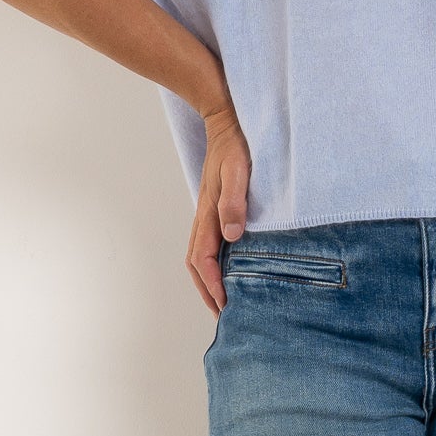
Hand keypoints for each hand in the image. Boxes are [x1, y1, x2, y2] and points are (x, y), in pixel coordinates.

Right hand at [186, 105, 251, 315]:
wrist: (226, 121)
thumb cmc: (235, 145)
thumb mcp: (238, 171)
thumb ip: (235, 202)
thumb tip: (233, 235)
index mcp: (208, 214)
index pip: (205, 259)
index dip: (213, 285)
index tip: (224, 306)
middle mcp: (204, 218)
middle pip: (197, 263)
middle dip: (206, 291)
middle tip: (221, 314)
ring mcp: (207, 214)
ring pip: (199, 256)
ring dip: (207, 280)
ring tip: (220, 300)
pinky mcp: (214, 210)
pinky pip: (208, 244)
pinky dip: (212, 264)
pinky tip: (226, 269)